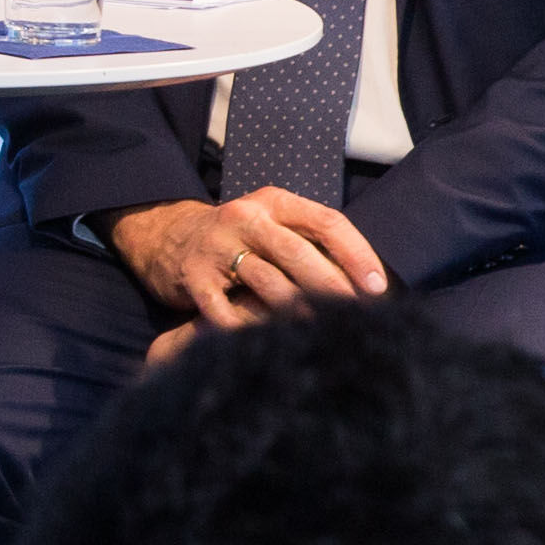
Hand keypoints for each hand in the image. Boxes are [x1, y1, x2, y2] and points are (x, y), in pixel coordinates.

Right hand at [103, 189, 389, 337]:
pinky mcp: (193, 277)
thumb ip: (309, 242)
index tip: (377, 287)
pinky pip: (225, 310)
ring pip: (266, 280)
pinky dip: (248, 329)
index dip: (356, 254)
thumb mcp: (272, 224)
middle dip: (332, 286)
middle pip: (297, 252)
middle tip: (357, 315)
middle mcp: (245, 218)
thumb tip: (366, 282)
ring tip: (324, 331)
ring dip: (298, 309)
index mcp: (273, 202)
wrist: (167, 238)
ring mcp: (216, 246)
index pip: (326, 222)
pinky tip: (270, 343)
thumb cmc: (238, 239)